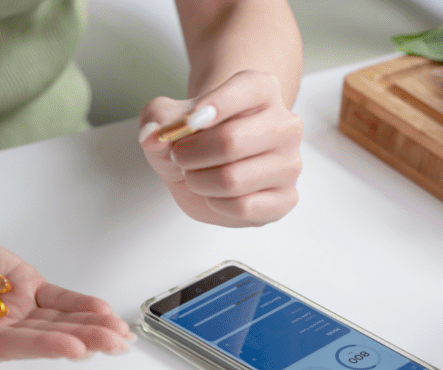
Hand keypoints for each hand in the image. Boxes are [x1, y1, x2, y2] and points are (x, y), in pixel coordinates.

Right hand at [0, 217, 134, 369]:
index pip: (13, 347)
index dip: (44, 346)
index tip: (74, 347)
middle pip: (44, 338)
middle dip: (81, 341)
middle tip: (112, 343)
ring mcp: (14, 312)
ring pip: (57, 321)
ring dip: (90, 327)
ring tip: (120, 334)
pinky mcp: (24, 288)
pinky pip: (57, 300)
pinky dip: (80, 305)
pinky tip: (103, 313)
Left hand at [138, 70, 302, 226]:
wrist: (210, 163)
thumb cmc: (197, 136)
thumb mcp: (169, 119)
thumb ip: (157, 119)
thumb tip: (152, 136)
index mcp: (263, 90)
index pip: (248, 89)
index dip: (217, 105)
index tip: (191, 121)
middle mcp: (285, 125)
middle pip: (231, 141)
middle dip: (191, 154)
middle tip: (181, 156)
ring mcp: (290, 164)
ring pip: (233, 179)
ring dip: (199, 182)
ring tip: (197, 175)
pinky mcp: (286, 198)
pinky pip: (243, 207)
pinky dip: (216, 204)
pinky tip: (216, 194)